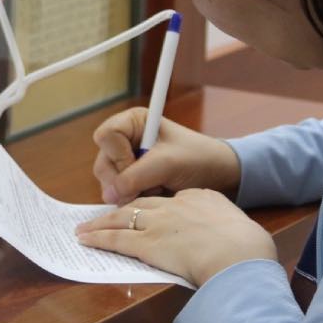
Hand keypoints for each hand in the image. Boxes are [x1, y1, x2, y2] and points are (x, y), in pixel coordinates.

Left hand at [76, 190, 276, 286]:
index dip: (156, 209)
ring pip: (122, 218)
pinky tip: (86, 240)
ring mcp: (160, 223)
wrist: (239, 256)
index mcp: (200, 197)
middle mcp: (176, 205)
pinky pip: (117, 239)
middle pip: (141, 205)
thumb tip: (232, 238)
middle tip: (106, 214)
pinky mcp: (148, 244)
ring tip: (85, 228)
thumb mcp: (242, 228)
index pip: (172, 201)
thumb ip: (229, 228)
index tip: (149, 214)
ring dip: (101, 223)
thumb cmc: (248, 248)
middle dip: (121, 210)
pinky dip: (98, 238)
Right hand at [91, 109, 240, 206]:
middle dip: (122, 179)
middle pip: (103, 162)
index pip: (106, 137)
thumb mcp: (167, 164)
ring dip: (129, 192)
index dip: (118, 155)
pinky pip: (118, 194)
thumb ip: (134, 176)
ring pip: (108, 182)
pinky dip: (133, 199)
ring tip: (156, 188)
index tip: (138, 164)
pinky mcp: (131, 182)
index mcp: (134, 122)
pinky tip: (153, 195)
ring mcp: (127, 162)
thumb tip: (109, 194)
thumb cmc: (198, 159)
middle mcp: (126, 140)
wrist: (219, 176)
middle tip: (148, 184)